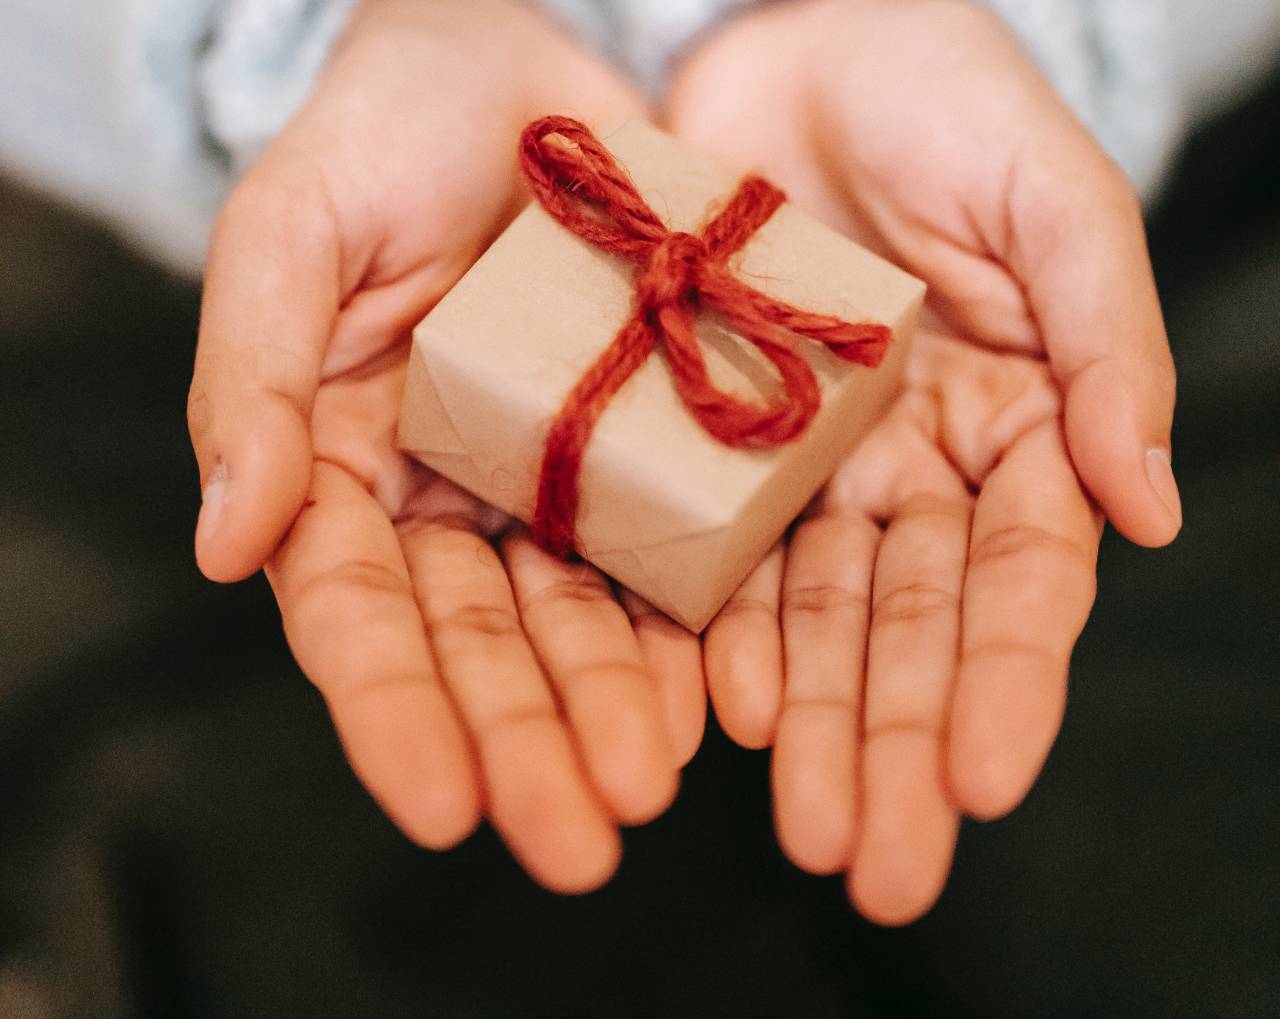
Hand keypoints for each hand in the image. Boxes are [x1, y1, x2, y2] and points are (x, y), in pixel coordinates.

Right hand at [187, 0, 703, 892]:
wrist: (519, 64)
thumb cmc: (381, 133)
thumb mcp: (289, 236)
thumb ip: (250, 382)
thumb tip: (227, 545)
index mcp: (344, 464)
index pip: (359, 615)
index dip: (394, 714)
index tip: (443, 806)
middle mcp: (449, 493)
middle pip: (480, 643)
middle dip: (524, 742)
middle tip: (578, 839)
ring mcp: (553, 476)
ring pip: (577, 616)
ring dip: (611, 709)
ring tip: (649, 788)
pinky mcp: (647, 445)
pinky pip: (667, 549)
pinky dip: (688, 628)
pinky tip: (716, 700)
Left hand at [668, 0, 1178, 920]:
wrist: (797, 39)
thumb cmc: (946, 96)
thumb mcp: (1052, 202)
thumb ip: (1106, 345)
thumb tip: (1150, 508)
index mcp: (1015, 423)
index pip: (1020, 578)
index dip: (1005, 680)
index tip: (985, 780)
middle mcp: (912, 466)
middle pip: (909, 630)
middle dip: (898, 747)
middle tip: (882, 865)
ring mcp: (809, 463)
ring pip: (815, 619)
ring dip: (813, 728)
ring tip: (805, 830)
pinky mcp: (711, 439)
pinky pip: (715, 553)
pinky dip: (719, 635)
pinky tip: (716, 713)